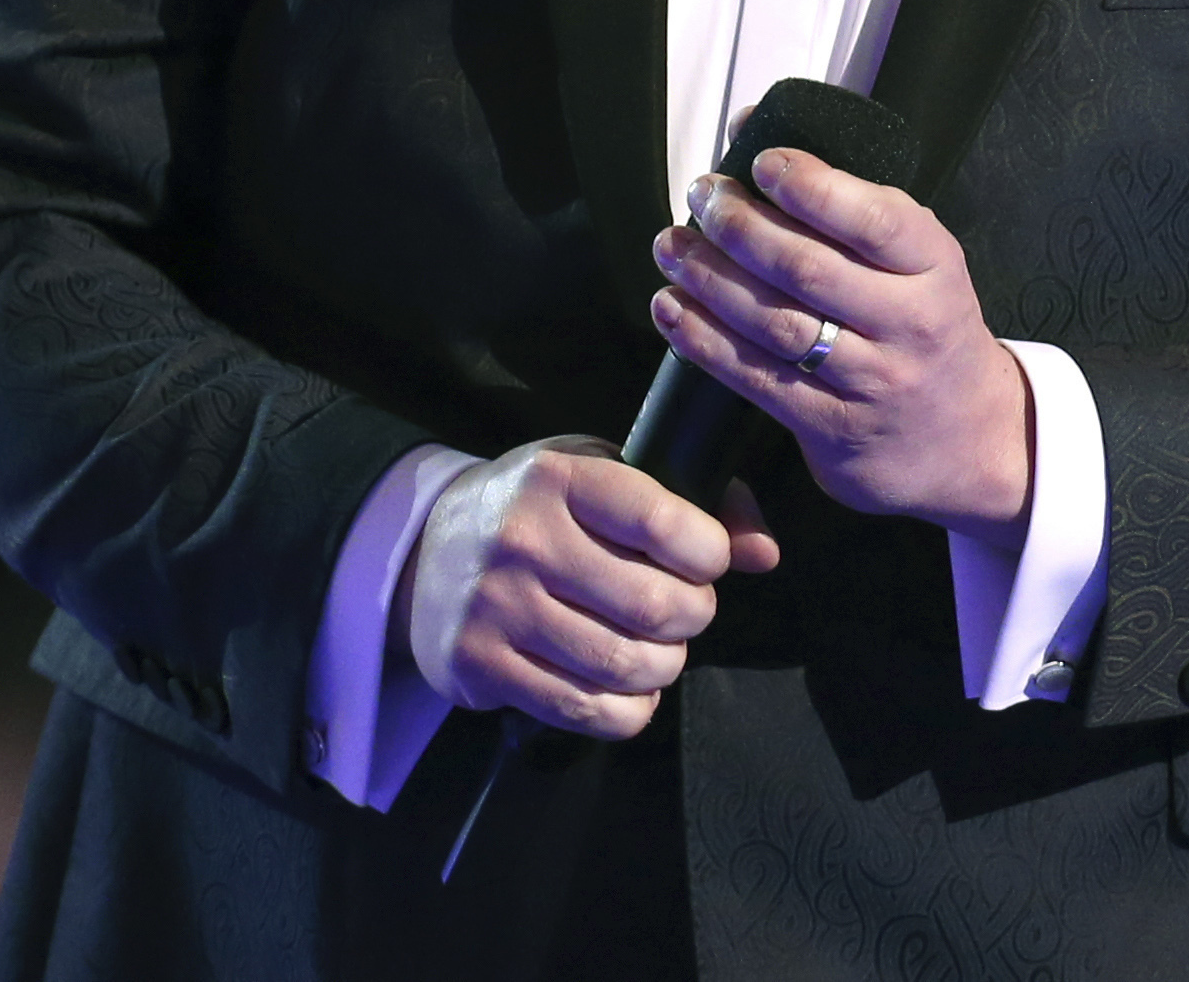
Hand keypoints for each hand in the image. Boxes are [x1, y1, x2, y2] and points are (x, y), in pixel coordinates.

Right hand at [399, 437, 778, 738]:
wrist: (424, 550)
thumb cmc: (542, 509)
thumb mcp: (606, 477)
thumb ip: (696, 505)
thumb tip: (763, 553)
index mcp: (560, 479)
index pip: (663, 522)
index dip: (709, 553)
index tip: (707, 559)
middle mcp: (523, 540)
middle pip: (653, 606)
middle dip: (694, 616)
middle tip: (687, 610)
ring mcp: (496, 609)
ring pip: (624, 666)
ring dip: (666, 666)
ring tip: (661, 649)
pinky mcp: (479, 667)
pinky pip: (584, 711)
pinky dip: (629, 710)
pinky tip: (630, 688)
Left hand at [650, 150, 1034, 543]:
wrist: (965, 437)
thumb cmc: (927, 328)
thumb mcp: (920, 261)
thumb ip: (850, 203)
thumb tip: (755, 129)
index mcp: (935, 267)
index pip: (875, 219)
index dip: (812, 187)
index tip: (763, 162)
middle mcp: (910, 323)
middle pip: (809, 269)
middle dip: (741, 226)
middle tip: (705, 196)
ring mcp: (872, 380)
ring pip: (775, 323)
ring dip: (710, 279)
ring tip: (673, 245)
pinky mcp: (831, 427)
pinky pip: (757, 379)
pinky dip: (704, 340)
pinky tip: (674, 308)